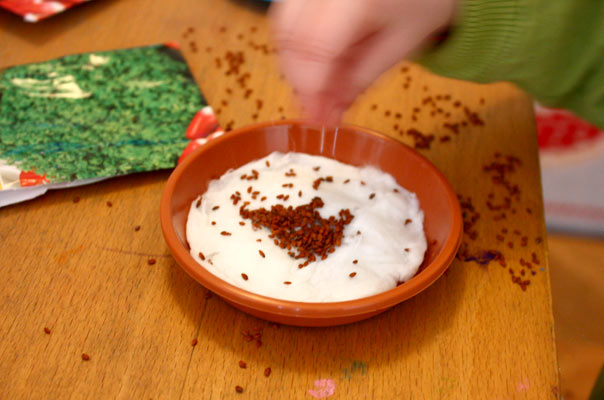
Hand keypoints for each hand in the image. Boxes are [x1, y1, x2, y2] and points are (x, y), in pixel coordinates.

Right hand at [270, 0, 457, 123]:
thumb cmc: (422, 1)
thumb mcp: (399, 46)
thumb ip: (360, 80)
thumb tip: (327, 114)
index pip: (317, 47)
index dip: (311, 88)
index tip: (316, 116)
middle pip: (290, 35)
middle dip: (298, 79)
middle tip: (315, 108)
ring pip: (282, 24)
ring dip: (292, 62)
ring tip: (317, 85)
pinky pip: (287, 13)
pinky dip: (294, 43)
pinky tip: (315, 60)